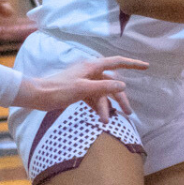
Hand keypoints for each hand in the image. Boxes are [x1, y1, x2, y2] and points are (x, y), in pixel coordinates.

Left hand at [15, 56, 147, 121]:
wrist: (37, 96)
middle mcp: (90, 73)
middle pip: (112, 84)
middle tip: (128, 112)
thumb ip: (105, 87)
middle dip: (120, 98)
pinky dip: (98, 108)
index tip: (146, 66)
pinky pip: (94, 99)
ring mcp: (85, 82)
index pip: (117, 63)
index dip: (132, 64)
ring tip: (109, 121)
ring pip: (103, 94)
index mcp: (92, 67)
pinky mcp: (79, 92)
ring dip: (107, 107)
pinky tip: (101, 118)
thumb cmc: (58, 90)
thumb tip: (123, 85)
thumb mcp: (84, 89)